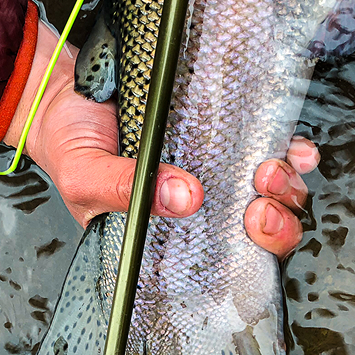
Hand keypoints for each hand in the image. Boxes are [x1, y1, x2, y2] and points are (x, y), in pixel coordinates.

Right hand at [6, 22, 317, 257]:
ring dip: (284, 185)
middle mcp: (201, 206)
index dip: (252, 255)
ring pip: (275, 190)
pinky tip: (291, 147)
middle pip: (260, 229)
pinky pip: (272, 144)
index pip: (221, 261)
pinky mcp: (225, 128)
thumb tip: (183, 196)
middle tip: (259, 208)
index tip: (251, 233)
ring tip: (266, 171)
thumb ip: (123, 189)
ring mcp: (217, 168)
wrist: (62, 92)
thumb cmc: (70, 145)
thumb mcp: (84, 177)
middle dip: (275, 222)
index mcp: (169, 235)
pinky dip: (291, 149)